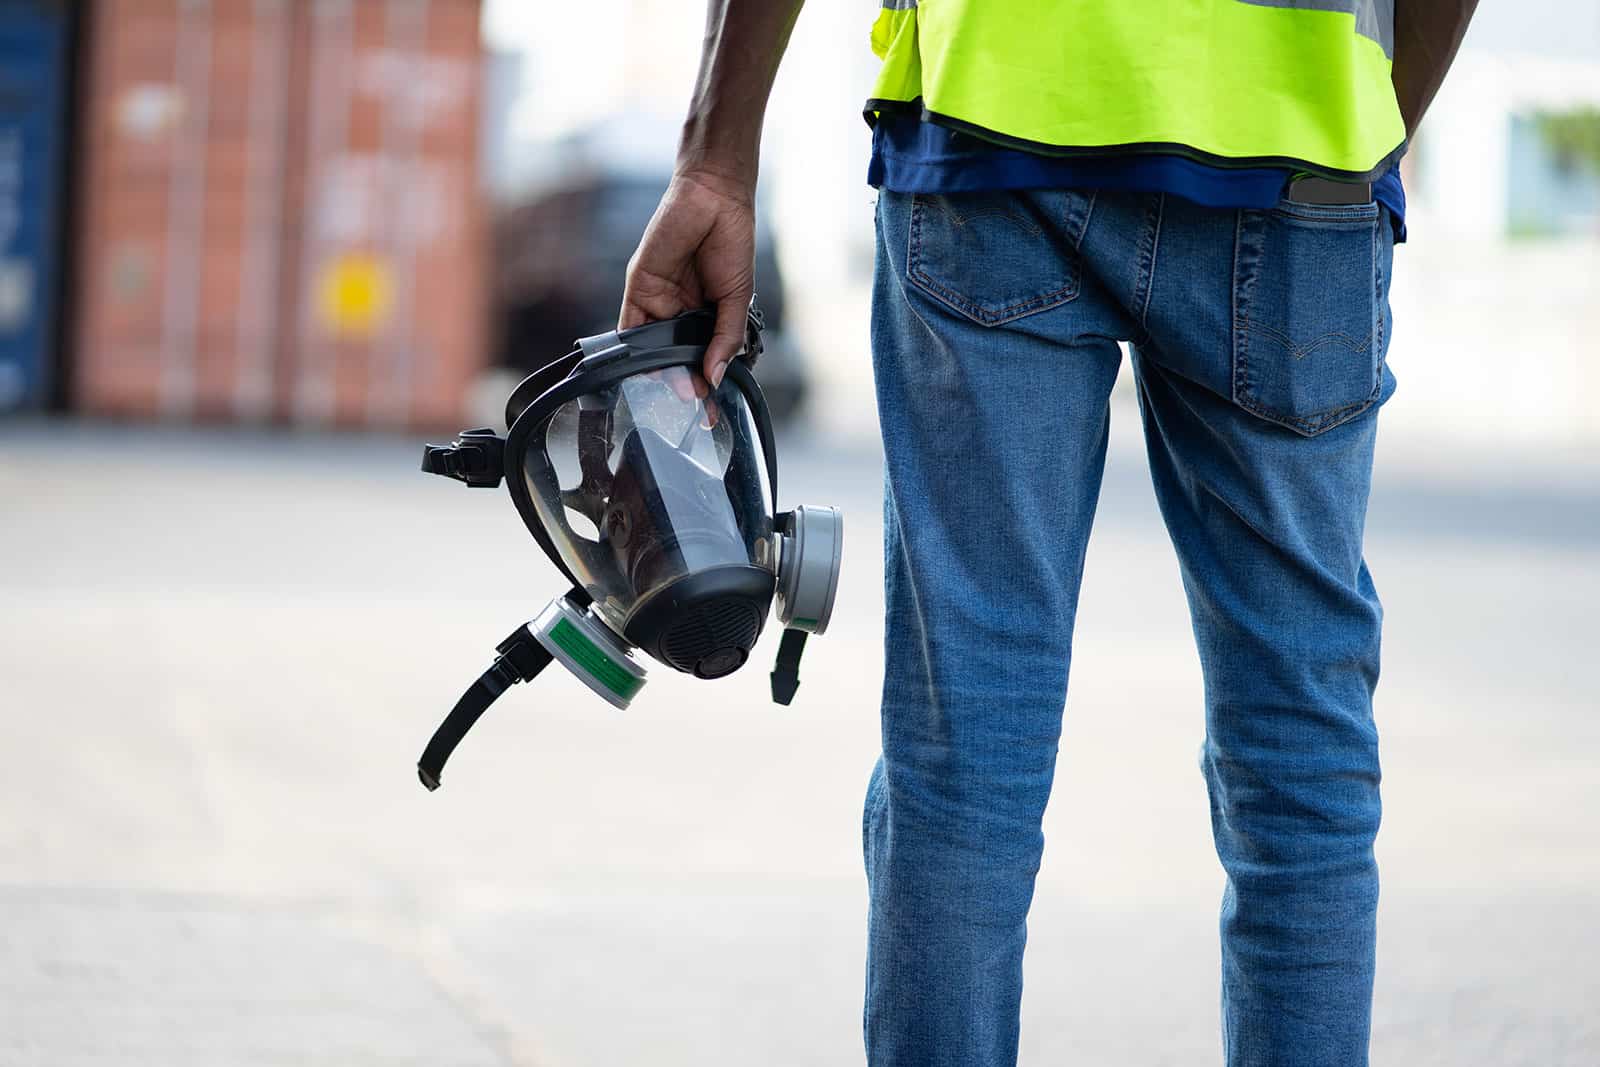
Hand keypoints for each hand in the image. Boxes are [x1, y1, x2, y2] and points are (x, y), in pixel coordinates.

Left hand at [619, 169, 755, 387]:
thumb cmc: (732, 243)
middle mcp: (679, 313)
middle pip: (675, 358)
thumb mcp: (737, 298)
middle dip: (682, 384)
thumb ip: (726, 338)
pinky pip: (631, 326)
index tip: (710, 410)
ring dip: (661, 371)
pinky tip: (646, 367)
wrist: (714, 199)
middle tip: (692, 404)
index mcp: (705, 316)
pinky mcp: (638, 289)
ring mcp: (657, 302)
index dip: (705, 385)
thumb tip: (716, 377)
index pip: (702, 359)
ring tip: (676, 390)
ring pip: (653, 349)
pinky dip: (634, 349)